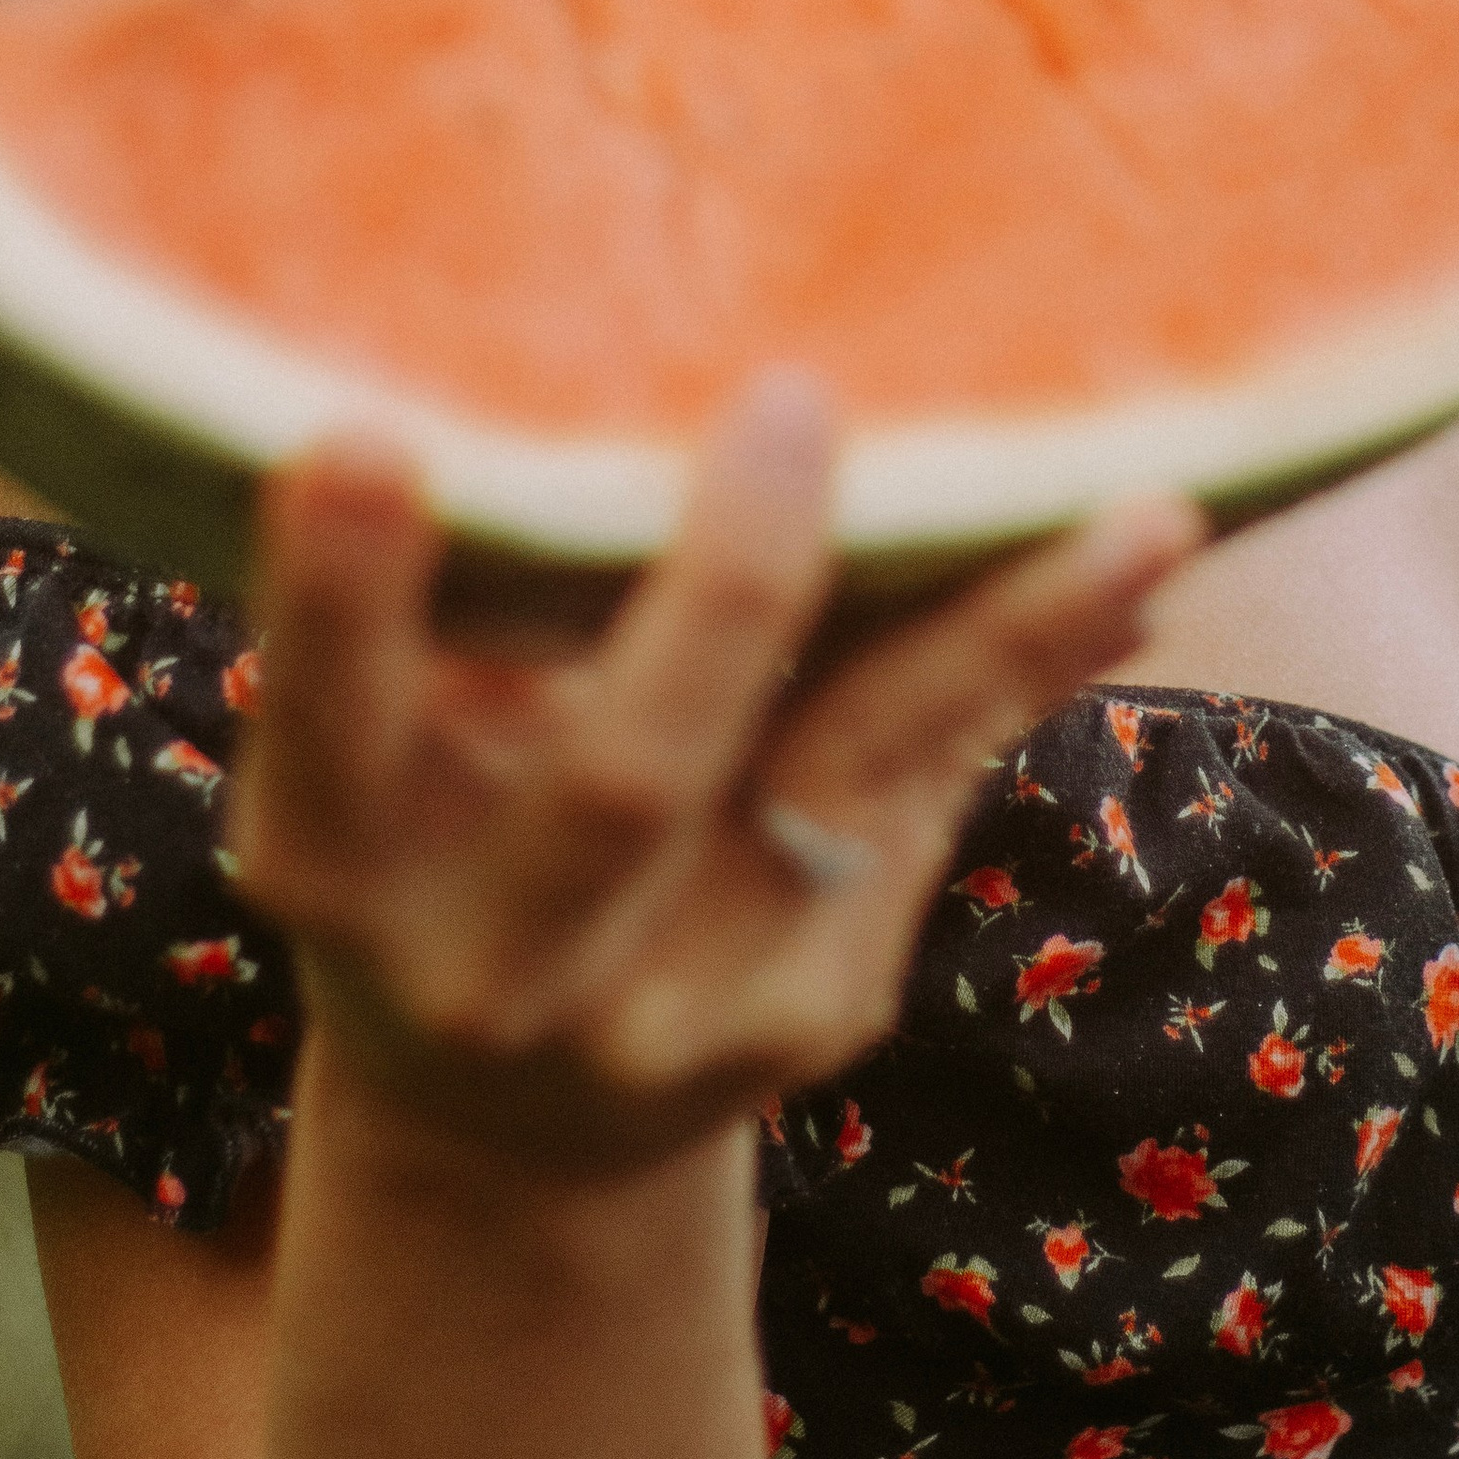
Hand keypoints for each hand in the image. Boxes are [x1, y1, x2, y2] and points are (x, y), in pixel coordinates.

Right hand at [229, 376, 1200, 1181]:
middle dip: (720, 592)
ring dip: (999, 632)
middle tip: (787, 399)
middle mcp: (496, 964)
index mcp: (339, 861)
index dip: (336, 596)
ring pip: (848, 781)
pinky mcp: (814, 1005)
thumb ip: (450, 593)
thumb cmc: (428, 827)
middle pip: (624, 781)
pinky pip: (930, 788)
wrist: (507, 1130)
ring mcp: (672, 1009)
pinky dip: (1024, 656)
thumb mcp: (376, 749)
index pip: (321, 725)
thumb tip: (541, 327)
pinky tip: (1126, 554)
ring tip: (1137, 514)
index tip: (362, 434)